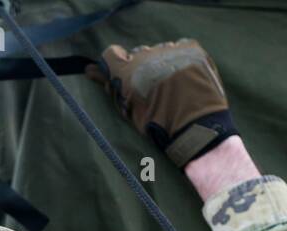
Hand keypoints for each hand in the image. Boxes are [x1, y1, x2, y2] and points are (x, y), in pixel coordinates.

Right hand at [87, 39, 236, 167]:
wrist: (197, 127)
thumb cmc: (159, 126)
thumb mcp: (130, 111)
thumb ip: (111, 88)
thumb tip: (89, 71)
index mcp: (128, 73)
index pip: (111, 54)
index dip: (114, 64)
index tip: (120, 75)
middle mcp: (147, 56)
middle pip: (137, 54)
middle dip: (140, 67)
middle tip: (150, 88)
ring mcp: (170, 50)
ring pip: (157, 50)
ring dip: (159, 63)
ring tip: (170, 84)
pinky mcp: (190, 48)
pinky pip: (178, 47)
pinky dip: (177, 58)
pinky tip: (182, 75)